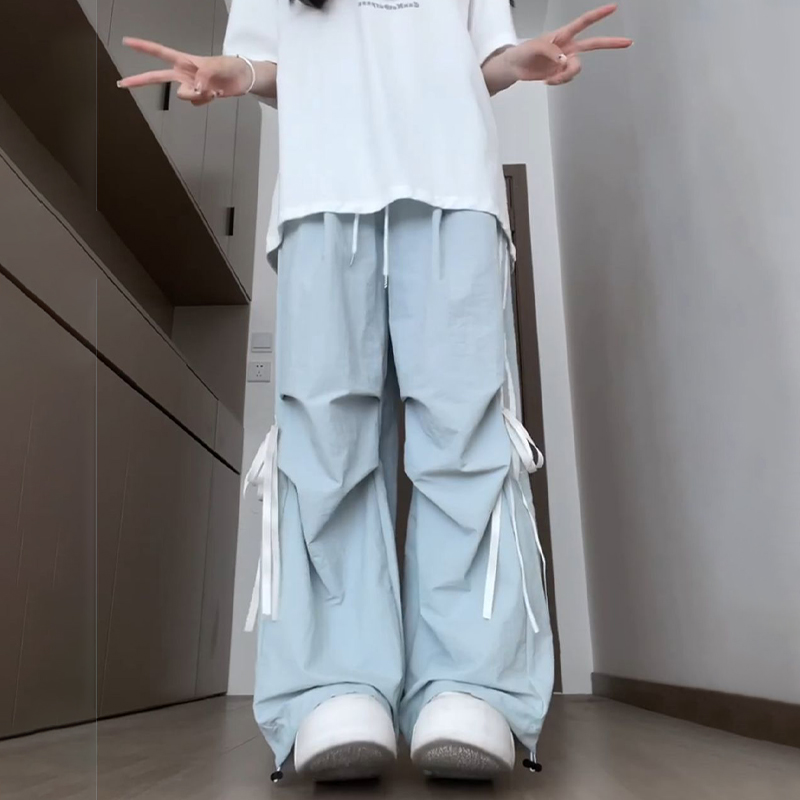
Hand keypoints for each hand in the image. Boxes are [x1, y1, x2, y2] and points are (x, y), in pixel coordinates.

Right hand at [116, 38, 252, 104]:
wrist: (243, 79)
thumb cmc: (230, 66)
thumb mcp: (217, 66)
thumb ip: (203, 76)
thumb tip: (194, 89)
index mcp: (184, 60)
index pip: (159, 52)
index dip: (143, 47)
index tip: (126, 42)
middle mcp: (183, 73)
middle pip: (157, 77)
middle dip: (139, 80)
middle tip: (121, 84)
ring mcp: (190, 86)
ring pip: (183, 96)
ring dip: (198, 95)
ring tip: (214, 88)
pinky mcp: (198, 97)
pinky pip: (196, 103)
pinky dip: (206, 100)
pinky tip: (216, 94)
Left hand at [509, 3, 631, 86]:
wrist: (515, 68)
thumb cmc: (524, 52)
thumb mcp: (535, 47)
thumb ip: (551, 52)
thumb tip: (565, 60)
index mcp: (563, 35)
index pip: (584, 22)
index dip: (598, 15)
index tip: (613, 8)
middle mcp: (568, 47)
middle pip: (594, 44)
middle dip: (611, 43)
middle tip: (628, 42)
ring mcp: (566, 61)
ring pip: (577, 68)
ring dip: (566, 76)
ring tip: (550, 78)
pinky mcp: (561, 74)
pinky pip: (568, 79)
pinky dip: (559, 82)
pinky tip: (548, 81)